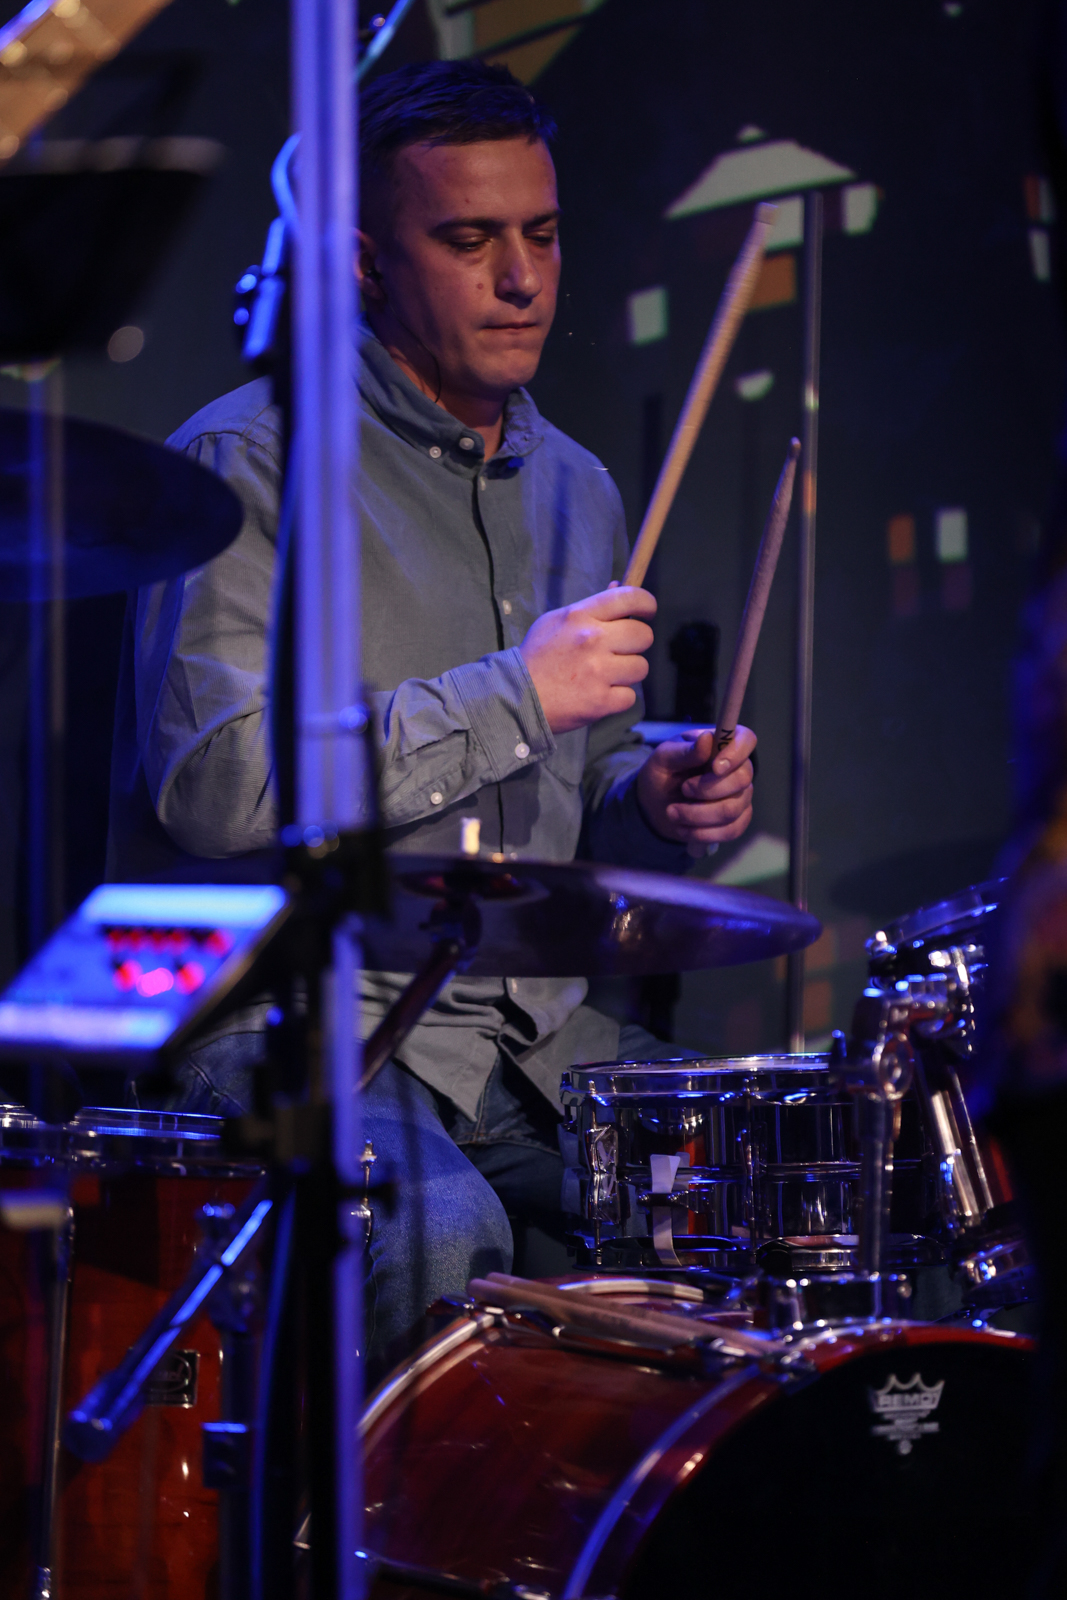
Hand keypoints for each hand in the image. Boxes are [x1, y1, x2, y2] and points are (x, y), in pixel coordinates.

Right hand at [520, 585, 655, 734]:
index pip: (630, 597)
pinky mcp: (601, 701)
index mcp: (581, 616)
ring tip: (606, 676)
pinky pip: (630, 696)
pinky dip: (618, 698)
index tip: (646, 612)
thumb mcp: (556, 621)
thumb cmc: (537, 657)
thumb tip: (618, 586)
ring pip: (641, 667)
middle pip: (643, 635)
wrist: (515, 697)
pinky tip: (599, 694)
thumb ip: (590, 607)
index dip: (646, 604)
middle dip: (636, 644)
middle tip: (619, 651)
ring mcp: (598, 672)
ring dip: (627, 673)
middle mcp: (593, 640)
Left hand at [636, 725, 755, 845]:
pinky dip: (703, 833)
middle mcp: (737, 769)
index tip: (714, 767)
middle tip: (683, 790)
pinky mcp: (737, 821)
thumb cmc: (662, 774)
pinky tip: (684, 829)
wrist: (655, 807)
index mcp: (721, 745)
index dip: (736, 753)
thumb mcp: (663, 759)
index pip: (746, 740)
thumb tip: (707, 738)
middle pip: (742, 779)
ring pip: (732, 809)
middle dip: (707, 790)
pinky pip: (731, 830)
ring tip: (672, 813)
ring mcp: (740, 796)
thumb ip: (684, 751)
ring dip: (697, 815)